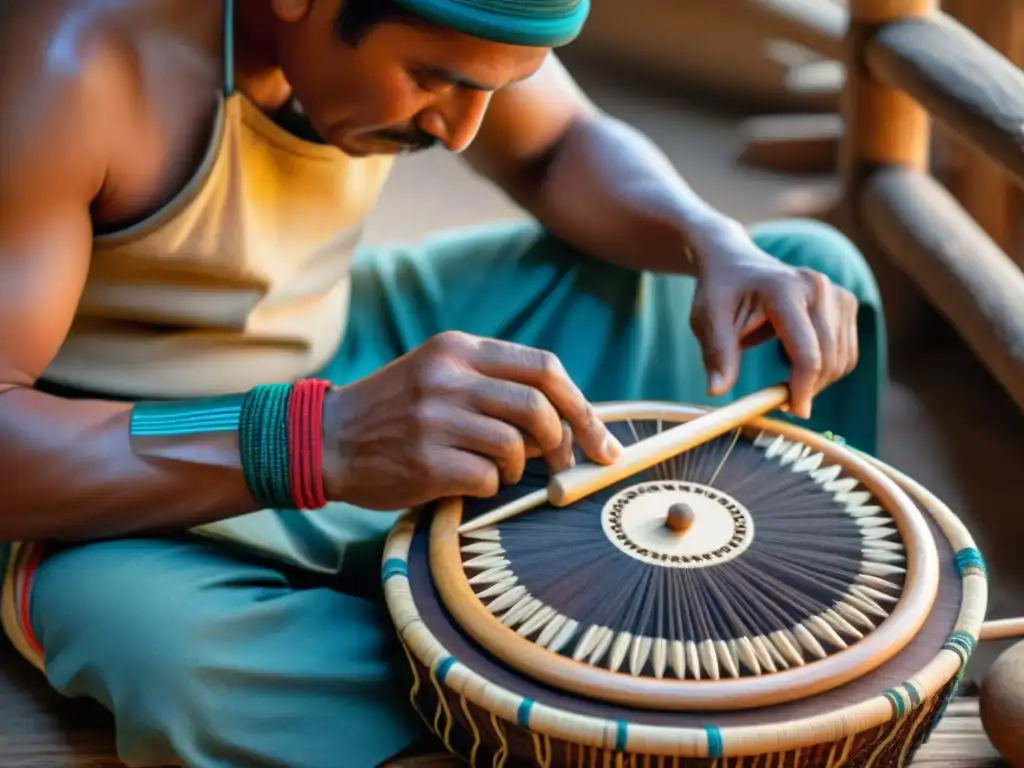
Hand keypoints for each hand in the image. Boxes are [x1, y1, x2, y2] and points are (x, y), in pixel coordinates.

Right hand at [319, 331, 623, 509]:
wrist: (326, 438)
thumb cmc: (395, 411)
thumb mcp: (439, 374)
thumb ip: (493, 383)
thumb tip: (566, 416)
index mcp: (458, 349)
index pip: (544, 367)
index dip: (581, 405)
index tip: (600, 437)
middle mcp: (449, 378)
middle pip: (539, 408)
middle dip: (564, 442)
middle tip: (564, 465)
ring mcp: (436, 419)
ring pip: (516, 447)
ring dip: (518, 468)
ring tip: (497, 470)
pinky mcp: (426, 461)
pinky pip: (487, 480)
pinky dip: (489, 487)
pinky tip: (466, 482)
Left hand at [689, 224, 859, 419]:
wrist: (736, 263)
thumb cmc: (719, 292)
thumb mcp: (708, 320)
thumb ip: (717, 354)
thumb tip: (717, 390)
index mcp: (785, 289)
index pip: (807, 352)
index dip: (803, 389)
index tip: (791, 412)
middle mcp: (819, 287)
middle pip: (829, 359)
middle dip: (809, 389)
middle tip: (781, 403)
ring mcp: (837, 293)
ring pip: (843, 358)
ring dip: (819, 381)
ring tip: (786, 382)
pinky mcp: (846, 302)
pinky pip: (847, 351)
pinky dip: (828, 368)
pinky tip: (798, 361)